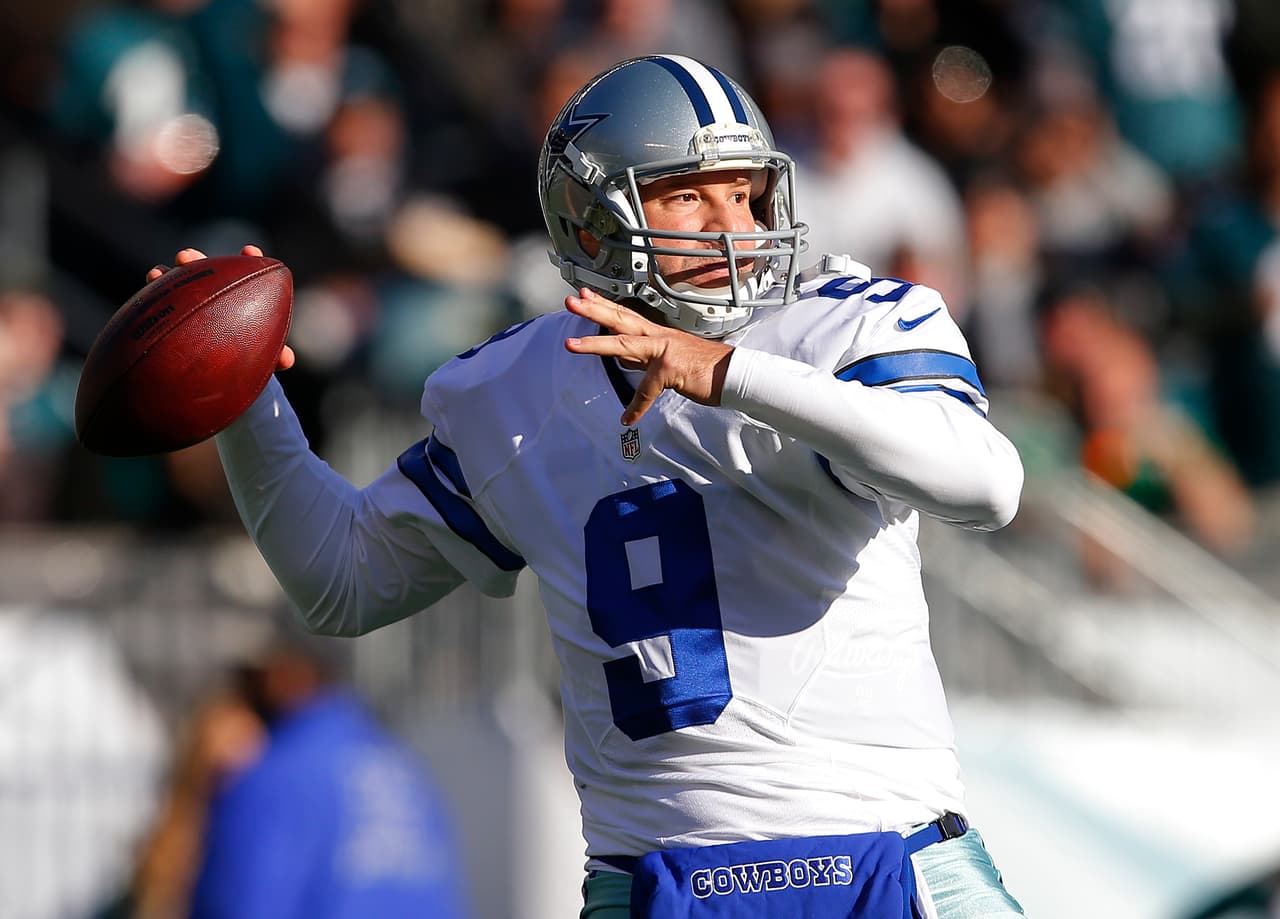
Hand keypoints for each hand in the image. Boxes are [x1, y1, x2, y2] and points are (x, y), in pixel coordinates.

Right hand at [147, 245, 295, 371]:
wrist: (218, 382)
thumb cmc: (245, 363)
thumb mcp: (261, 361)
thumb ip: (274, 357)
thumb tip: (287, 359)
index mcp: (239, 299)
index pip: (245, 273)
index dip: (249, 260)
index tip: (250, 251)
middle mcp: (211, 296)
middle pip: (203, 273)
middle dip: (195, 261)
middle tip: (185, 256)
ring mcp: (187, 305)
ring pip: (175, 287)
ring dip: (166, 277)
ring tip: (156, 273)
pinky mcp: (167, 319)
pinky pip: (156, 308)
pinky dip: (150, 302)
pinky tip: (141, 301)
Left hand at [564, 288, 731, 424]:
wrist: (734, 374)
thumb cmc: (705, 369)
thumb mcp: (671, 359)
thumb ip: (645, 358)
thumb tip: (624, 359)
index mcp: (657, 334)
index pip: (625, 315)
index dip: (603, 304)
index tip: (583, 293)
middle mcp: (658, 337)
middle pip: (621, 320)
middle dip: (594, 310)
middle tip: (571, 301)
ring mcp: (665, 351)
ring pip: (625, 345)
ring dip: (597, 344)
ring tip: (572, 344)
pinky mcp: (671, 370)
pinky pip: (647, 391)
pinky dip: (637, 407)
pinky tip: (627, 418)